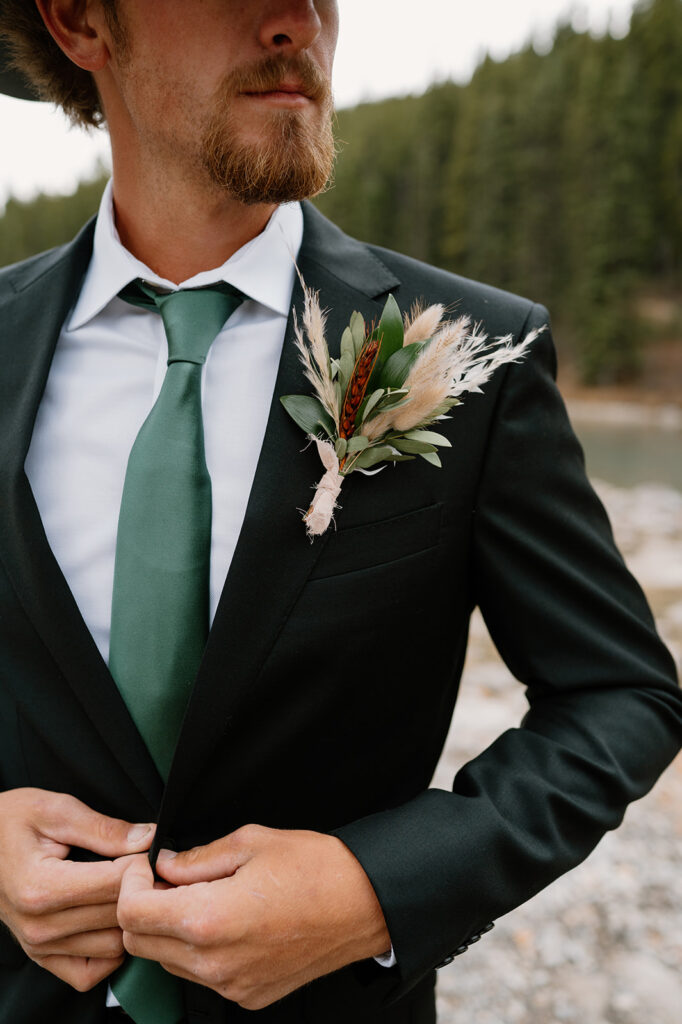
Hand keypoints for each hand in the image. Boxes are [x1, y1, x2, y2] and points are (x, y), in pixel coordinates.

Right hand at [0, 788, 154, 990]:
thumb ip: (104, 828)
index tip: (153, 849)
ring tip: (135, 890)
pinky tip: (111, 920)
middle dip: (144, 889)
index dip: (144, 864)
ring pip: (113, 946)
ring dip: (131, 919)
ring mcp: (39, 946)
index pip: (115, 884)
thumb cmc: (11, 821)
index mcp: (40, 887)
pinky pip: (91, 972)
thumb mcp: (55, 810)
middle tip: (154, 867)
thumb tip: (148, 839)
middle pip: (117, 915)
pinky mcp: (42, 957)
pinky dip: (110, 951)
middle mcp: (39, 926)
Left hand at [118, 823, 390, 1009]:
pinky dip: (197, 950)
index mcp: (208, 920)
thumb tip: (165, 864)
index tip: (146, 866)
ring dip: (168, 930)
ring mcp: (231, 986)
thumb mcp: (251, 842)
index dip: (130, 883)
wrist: (366, 904)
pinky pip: (201, 976)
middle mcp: (214, 963)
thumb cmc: (315, 867)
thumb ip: (197, 857)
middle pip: (139, 943)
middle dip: (142, 907)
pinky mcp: (248, 996)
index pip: (132, 913)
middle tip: (168, 878)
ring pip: (167, 962)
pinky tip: (224, 920)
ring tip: (200, 896)